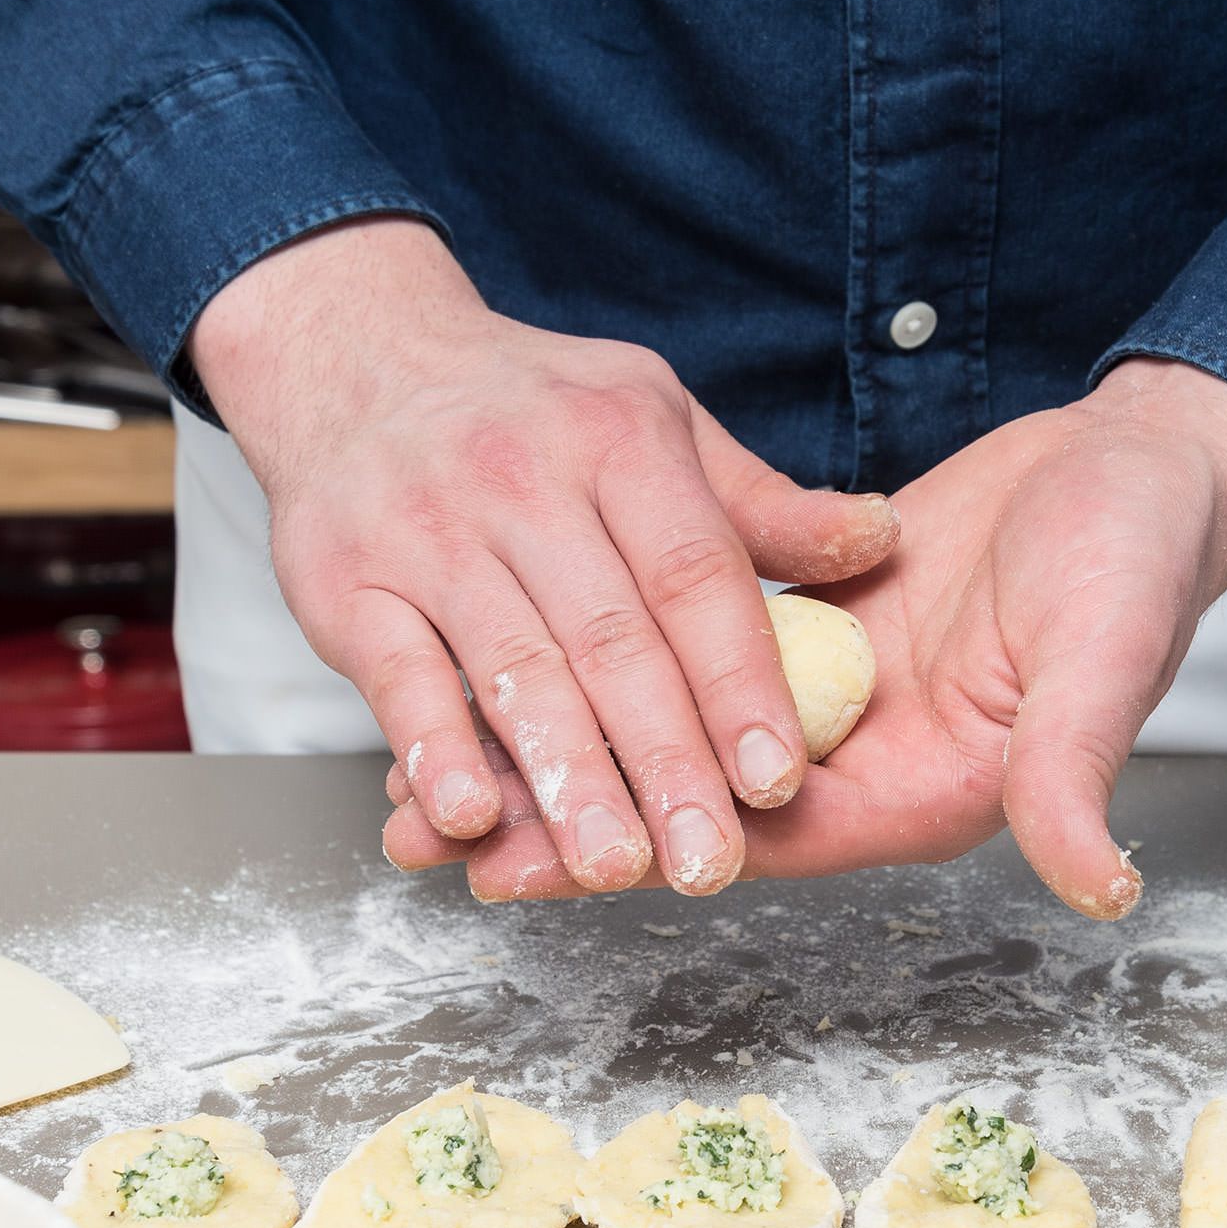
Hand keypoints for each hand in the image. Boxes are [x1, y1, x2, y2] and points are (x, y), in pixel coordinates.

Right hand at [190, 216, 900, 894]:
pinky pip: (397, 677)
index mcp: (619, 440)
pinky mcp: (346, 584)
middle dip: (665, 762)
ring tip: (611, 866)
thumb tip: (880, 542)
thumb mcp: (653, 421)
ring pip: (512, 670)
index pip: (694, 576)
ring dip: (564, 778)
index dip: (740, 684)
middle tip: (709, 863)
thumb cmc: (530, 413)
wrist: (354, 361)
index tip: (779, 779)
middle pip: (611, 640)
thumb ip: (759, 505)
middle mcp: (524, 481)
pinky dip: (431, 750)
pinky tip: (469, 818)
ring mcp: (429, 533)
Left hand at [381, 359, 1226, 915]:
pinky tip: (527, 656)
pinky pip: (691, 658)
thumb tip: (1100, 886)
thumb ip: (1074, 770)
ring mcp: (829, 699)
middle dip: (563, 817)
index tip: (512, 866)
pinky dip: (612, 663)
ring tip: (440, 755)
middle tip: (425, 828)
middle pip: (684, 805)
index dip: (632, 853)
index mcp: (923, 790)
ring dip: (570, 744)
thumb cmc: (1139, 558)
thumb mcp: (1106, 661)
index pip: (751, 845)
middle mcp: (861, 761)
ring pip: (670, 736)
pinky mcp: (811, 631)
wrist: (1138, 468)